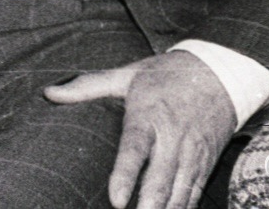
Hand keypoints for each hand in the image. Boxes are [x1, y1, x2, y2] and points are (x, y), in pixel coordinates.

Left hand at [44, 51, 234, 208]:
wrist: (219, 72)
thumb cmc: (166, 75)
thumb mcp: (127, 74)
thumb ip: (87, 86)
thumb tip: (49, 93)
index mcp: (149, 115)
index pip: (135, 148)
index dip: (126, 175)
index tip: (116, 201)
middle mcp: (172, 139)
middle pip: (160, 180)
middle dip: (148, 207)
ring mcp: (191, 155)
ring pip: (179, 194)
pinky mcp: (204, 164)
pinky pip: (194, 195)